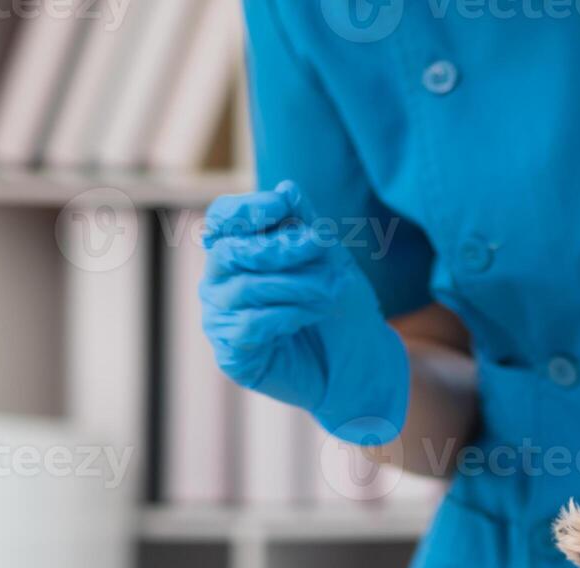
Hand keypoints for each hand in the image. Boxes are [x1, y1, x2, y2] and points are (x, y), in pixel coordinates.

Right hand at [199, 180, 409, 444]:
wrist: (358, 366)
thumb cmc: (342, 308)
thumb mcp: (330, 260)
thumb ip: (306, 227)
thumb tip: (286, 188)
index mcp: (239, 253)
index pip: (224, 220)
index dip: (246, 209)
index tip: (281, 207)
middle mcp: (221, 283)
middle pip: (230, 251)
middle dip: (278, 247)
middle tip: (319, 246)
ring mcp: (221, 319)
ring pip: (244, 288)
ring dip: (294, 284)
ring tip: (330, 290)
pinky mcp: (232, 355)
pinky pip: (251, 324)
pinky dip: (288, 314)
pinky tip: (312, 314)